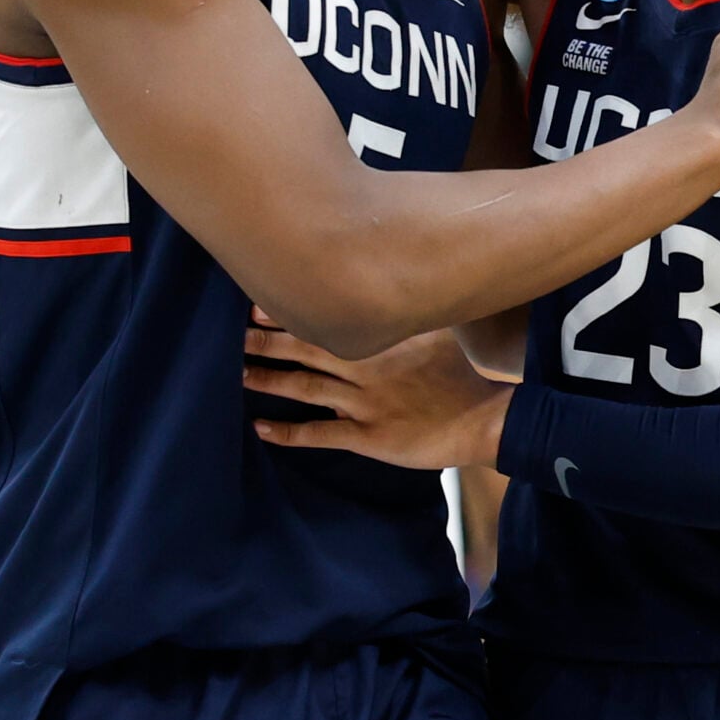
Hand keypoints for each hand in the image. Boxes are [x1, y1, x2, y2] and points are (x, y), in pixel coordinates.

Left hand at [246, 317, 510, 469]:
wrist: (485, 421)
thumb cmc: (458, 372)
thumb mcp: (436, 328)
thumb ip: (404, 310)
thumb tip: (377, 283)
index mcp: (384, 336)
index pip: (328, 317)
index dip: (289, 312)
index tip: (257, 303)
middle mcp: (370, 365)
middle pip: (306, 349)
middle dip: (267, 342)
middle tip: (234, 334)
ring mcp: (367, 403)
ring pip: (305, 388)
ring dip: (268, 380)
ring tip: (237, 374)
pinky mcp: (369, 436)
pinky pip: (320, 434)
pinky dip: (288, 432)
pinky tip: (261, 428)